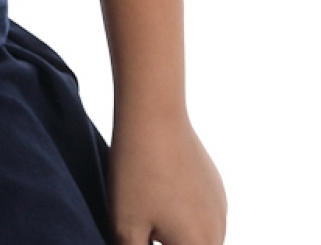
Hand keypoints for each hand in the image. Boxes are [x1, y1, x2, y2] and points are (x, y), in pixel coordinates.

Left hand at [109, 112, 226, 244]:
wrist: (154, 114)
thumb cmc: (136, 172)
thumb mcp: (125, 226)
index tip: (144, 235)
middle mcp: (218, 232)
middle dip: (167, 242)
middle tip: (143, 227)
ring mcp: (220, 206)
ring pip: (200, 237)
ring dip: (179, 235)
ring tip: (147, 210)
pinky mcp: (216, 185)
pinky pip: (203, 214)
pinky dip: (185, 215)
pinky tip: (159, 194)